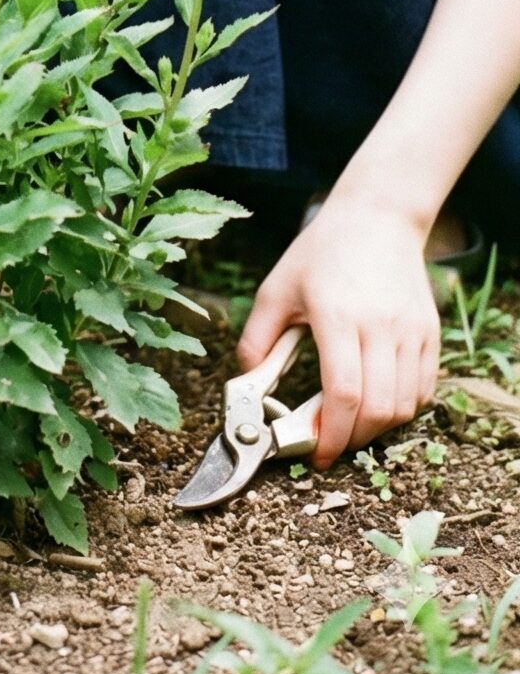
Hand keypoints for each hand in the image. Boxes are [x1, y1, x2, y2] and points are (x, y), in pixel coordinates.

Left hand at [237, 197, 440, 470]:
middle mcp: (380, 327)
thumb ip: (258, 336)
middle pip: (377, 408)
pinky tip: (376, 403)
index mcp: (337, 316)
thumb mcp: (276, 288)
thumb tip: (245, 378)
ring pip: (404, 405)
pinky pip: (423, 389)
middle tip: (329, 443)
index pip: (343, 392)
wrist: (375, 220)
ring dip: (377, 427)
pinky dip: (401, 408)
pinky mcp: (429, 334)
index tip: (317, 453)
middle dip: (352, 438)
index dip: (332, 432)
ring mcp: (410, 332)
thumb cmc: (320, 253)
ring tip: (350, 425)